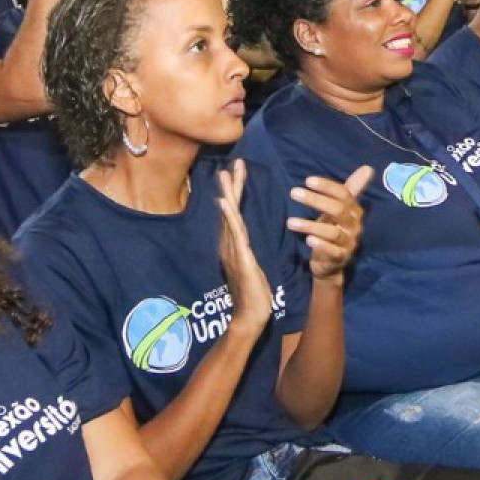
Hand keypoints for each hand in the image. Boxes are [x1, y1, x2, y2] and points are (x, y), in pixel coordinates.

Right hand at [213, 159, 273, 334]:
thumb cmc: (254, 295)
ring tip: (226, 173)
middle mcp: (230, 244)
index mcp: (235, 245)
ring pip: (230, 216)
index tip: (237, 171)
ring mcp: (233, 250)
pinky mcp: (240, 258)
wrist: (250, 317)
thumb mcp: (253, 267)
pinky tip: (224, 202)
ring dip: (228, 194)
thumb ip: (247, 252)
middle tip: (232, 163)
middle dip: (231, 186)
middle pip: (230, 209)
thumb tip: (245, 241)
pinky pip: (234, 233)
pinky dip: (229, 216)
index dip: (235, 192)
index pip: (235, 213)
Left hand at [285, 165, 372, 281]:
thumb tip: (368, 168)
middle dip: (316, 200)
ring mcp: (348, 243)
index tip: (308, 180)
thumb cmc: (334, 229)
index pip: (344, 194)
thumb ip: (350, 189)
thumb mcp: (340, 209)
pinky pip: (332, 251)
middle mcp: (354, 226)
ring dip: (310, 226)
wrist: (332, 263)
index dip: (327, 187)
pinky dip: (321, 245)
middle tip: (294, 192)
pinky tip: (307, 240)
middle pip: (338, 210)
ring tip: (290, 222)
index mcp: (354, 211)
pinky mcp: (340, 258)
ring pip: (333, 232)